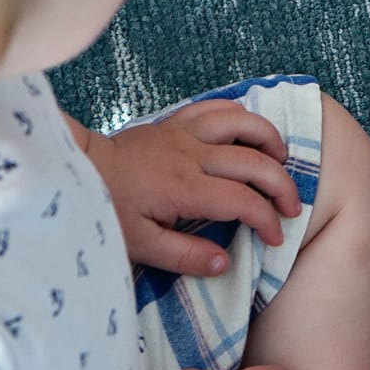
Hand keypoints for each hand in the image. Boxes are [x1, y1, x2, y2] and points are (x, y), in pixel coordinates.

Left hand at [74, 101, 300, 275]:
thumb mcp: (139, 245)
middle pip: (254, 161)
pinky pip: (217, 107)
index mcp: (184, 188)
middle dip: (282, 185)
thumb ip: (184, 256)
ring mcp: (184, 133)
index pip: (242, 201)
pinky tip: (250, 132)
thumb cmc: (106, 210)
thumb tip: (225, 263)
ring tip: (282, 161)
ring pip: (242, 122)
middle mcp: (191, 155)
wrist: (76, 169)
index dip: (267, 220)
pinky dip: (241, 115)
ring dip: (270, 139)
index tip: (275, 238)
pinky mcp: (175, 122)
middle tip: (292, 207)